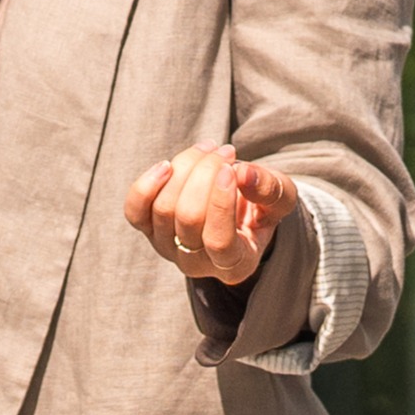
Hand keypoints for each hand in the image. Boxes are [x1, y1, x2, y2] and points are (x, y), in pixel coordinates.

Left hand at [121, 142, 296, 284]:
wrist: (237, 209)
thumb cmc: (261, 206)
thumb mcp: (280, 198)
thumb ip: (270, 190)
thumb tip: (243, 174)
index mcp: (235, 264)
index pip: (219, 241)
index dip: (221, 203)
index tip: (231, 169)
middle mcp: (197, 264)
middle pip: (188, 217)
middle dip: (205, 174)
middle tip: (227, 152)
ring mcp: (168, 247)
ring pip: (164, 208)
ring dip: (186, 168)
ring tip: (210, 150)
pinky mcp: (148, 228)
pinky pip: (135, 210)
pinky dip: (147, 184)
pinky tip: (167, 166)